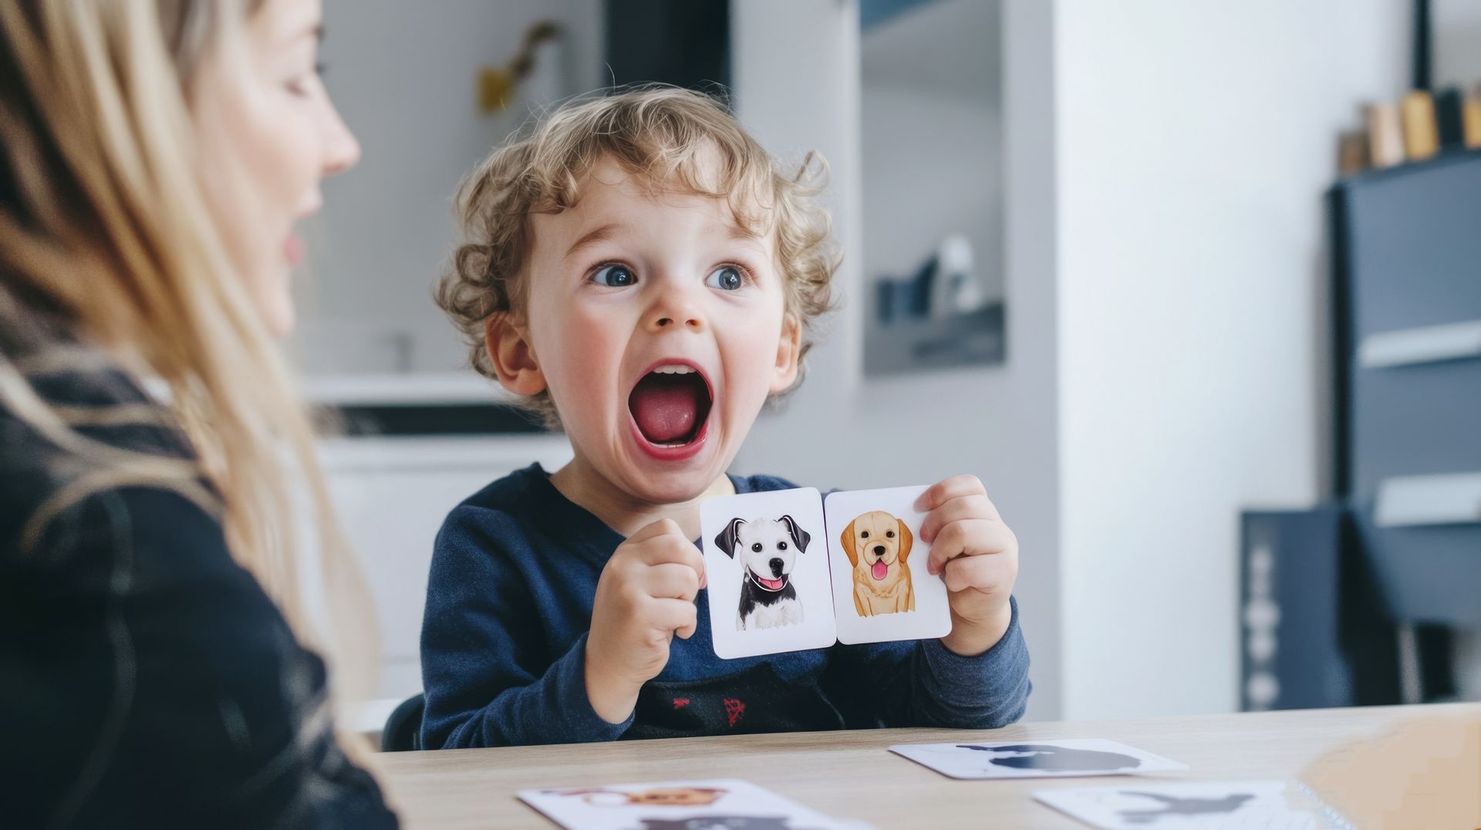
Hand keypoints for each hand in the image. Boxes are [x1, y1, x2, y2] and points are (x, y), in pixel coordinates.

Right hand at [585, 518, 705, 722]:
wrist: (608, 662)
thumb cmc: (634, 620)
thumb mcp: (638, 581)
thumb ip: (662, 562)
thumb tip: (702, 563)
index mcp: (624, 553)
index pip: (666, 528)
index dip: (687, 550)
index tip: (686, 571)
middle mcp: (622, 565)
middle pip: (680, 548)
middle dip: (694, 572)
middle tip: (687, 595)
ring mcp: (628, 589)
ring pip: (686, 579)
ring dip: (689, 602)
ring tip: (674, 616)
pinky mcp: (640, 616)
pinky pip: (686, 611)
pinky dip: (688, 625)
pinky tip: (674, 633)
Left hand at [917, 475, 1017, 656]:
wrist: (973, 611)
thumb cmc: (954, 573)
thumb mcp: (945, 543)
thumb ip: (939, 525)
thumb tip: (910, 515)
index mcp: (985, 513)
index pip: (970, 485)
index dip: (942, 491)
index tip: (918, 507)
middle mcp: (999, 527)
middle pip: (964, 506)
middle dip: (935, 522)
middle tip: (923, 541)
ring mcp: (1005, 549)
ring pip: (964, 532)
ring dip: (940, 551)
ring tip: (935, 566)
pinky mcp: (1003, 574)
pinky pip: (968, 568)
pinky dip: (953, 577)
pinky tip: (952, 583)